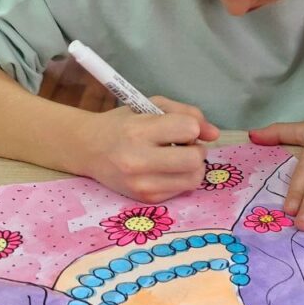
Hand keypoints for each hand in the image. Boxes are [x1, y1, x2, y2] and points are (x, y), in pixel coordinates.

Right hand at [78, 97, 219, 202]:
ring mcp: (142, 184)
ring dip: (193, 167)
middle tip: (184, 146)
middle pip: (195, 159)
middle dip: (197, 150)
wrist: (88, 149)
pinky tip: (166, 170)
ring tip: (177, 158)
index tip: (180, 128)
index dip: (191, 127)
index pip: (188, 129)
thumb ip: (186, 113)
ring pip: (193, 179)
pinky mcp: (145, 199)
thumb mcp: (151, 106)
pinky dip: (180, 178)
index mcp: (138, 131)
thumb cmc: (123, 124)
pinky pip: (182, 190)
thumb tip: (214, 134)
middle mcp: (138, 160)